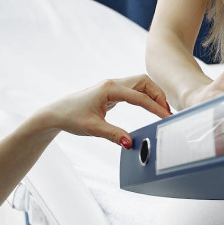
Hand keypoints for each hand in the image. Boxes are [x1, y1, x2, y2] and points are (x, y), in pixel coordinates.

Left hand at [37, 75, 172, 148]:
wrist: (57, 113)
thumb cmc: (71, 117)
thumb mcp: (93, 128)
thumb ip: (113, 135)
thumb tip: (130, 143)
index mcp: (109, 89)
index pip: (139, 96)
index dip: (155, 107)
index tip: (166, 117)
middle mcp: (112, 84)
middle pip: (143, 82)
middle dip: (158, 94)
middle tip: (166, 112)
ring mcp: (112, 87)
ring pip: (139, 84)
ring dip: (152, 94)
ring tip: (161, 110)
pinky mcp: (111, 93)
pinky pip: (133, 90)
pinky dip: (144, 97)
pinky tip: (149, 107)